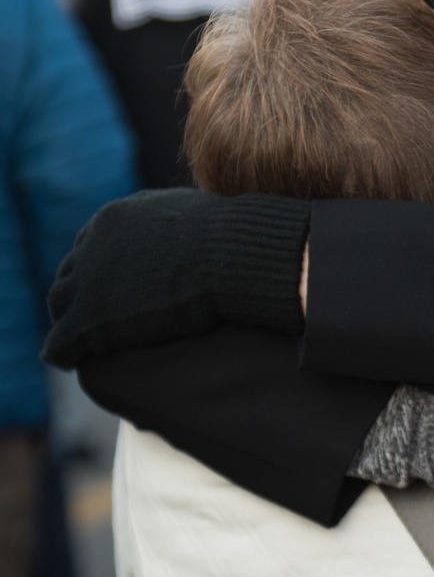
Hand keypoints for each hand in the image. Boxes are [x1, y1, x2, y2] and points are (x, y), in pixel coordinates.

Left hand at [44, 188, 309, 368]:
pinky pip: (60, 341)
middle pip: (70, 272)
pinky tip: (69, 361)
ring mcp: (88, 279)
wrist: (230, 256)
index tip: (108, 287)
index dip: (98, 269)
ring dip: (67, 320)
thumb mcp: (194, 215)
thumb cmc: (230, 240)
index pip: (91, 245)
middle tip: (89, 314)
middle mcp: (93, 243)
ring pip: (59, 304)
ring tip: (77, 341)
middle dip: (77, 293)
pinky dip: (62, 352)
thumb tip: (198, 229)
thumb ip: (178, 223)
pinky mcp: (89, 317)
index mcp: (115, 217)